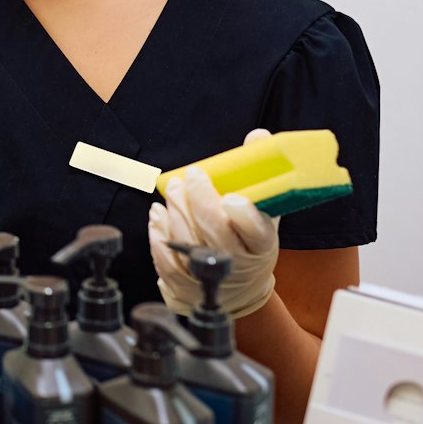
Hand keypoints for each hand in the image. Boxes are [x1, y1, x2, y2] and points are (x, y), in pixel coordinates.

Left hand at [148, 128, 280, 318]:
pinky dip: (159, 231)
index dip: (244, 216)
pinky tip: (158, 214)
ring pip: (187, 239)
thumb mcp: (264, 212)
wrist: (238, 287)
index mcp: (262, 245)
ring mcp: (209, 275)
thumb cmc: (249, 241)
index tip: (231, 197)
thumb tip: (258, 136)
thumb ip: (259, 174)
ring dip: (176, 210)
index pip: (257, 230)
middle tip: (190, 176)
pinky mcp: (185, 282)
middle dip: (198, 199)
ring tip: (174, 189)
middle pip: (214, 230)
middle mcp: (237, 262)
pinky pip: (166, 255)